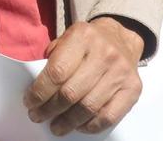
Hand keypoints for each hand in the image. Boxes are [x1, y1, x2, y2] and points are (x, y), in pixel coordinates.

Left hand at [23, 18, 144, 134]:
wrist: (120, 39)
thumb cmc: (87, 43)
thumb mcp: (67, 38)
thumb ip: (52, 59)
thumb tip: (36, 90)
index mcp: (83, 36)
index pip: (56, 71)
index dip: (40, 92)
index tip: (29, 102)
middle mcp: (104, 53)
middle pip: (71, 92)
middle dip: (50, 109)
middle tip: (38, 116)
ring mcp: (121, 72)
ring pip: (88, 107)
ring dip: (67, 122)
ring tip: (56, 126)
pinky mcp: (132, 89)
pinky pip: (109, 116)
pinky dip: (90, 126)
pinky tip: (78, 126)